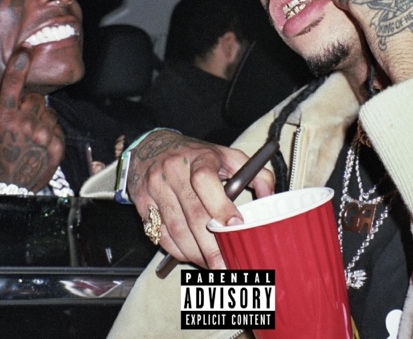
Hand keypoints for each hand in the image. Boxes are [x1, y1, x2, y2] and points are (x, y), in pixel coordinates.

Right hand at [0, 48, 65, 191]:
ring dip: (39, 117)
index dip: (20, 64)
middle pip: (35, 97)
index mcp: (5, 118)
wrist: (5, 190)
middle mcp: (27, 124)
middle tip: (17, 119)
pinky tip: (36, 142)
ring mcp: (44, 135)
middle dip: (27, 103)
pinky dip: (49, 130)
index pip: (14, 83)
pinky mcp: (58, 145)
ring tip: (26, 133)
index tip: (26, 51)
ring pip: (48, 111)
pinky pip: (57, 126)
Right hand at [128, 129, 273, 268]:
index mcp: (199, 157)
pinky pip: (160, 234)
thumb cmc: (195, 155)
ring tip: (211, 265)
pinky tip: (191, 254)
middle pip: (193, 215)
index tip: (236, 226)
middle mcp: (174, 171)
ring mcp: (156, 188)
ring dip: (195, 253)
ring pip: (176, 230)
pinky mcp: (143, 203)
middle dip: (212, 246)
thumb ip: (254, 173)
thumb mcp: (226, 155)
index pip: (206, 180)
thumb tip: (270, 197)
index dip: (220, 206)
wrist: (151, 147)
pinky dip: (177, 250)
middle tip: (227, 265)